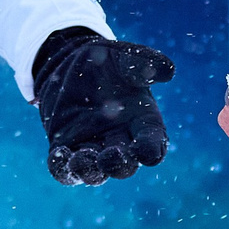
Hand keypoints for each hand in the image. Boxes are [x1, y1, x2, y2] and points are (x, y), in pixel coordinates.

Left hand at [33, 28, 173, 185]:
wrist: (70, 62)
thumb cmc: (107, 61)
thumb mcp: (124, 57)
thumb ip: (144, 63)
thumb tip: (168, 70)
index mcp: (142, 121)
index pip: (153, 142)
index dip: (152, 150)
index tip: (149, 152)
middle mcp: (119, 139)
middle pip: (124, 165)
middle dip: (120, 165)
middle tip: (113, 155)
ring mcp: (92, 146)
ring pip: (94, 172)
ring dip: (90, 171)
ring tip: (83, 159)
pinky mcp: (65, 147)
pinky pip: (64, 168)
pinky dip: (63, 167)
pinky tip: (60, 155)